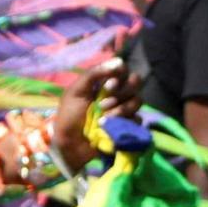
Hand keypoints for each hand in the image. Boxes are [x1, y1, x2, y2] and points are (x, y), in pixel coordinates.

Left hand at [47, 50, 126, 172]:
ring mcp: (124, 110)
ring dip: (121, 109)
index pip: (123, 69)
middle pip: (135, 82)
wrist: (70, 144)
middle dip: (121, 92)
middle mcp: (117, 93)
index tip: (109, 84)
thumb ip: (93, 74)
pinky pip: (137, 120)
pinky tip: (111, 127)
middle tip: (103, 103)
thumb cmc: (70, 116)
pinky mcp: (128, 126)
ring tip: (104, 119)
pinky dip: (125, 122)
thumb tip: (118, 61)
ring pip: (137, 101)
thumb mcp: (76, 91)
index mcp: (105, 82)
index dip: (120, 74)